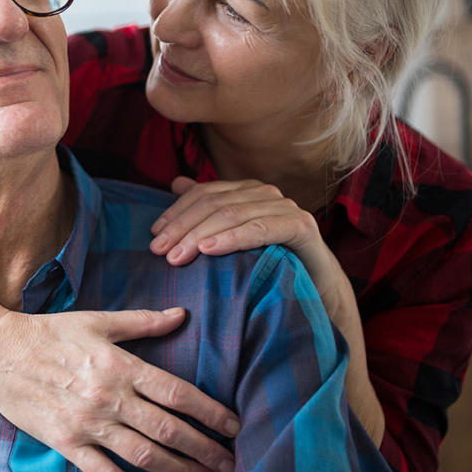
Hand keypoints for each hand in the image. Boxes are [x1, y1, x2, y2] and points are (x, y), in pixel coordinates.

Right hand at [0, 307, 239, 471]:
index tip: (232, 427)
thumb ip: (142, 322)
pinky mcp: (67, 442)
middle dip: (205, 451)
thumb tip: (181, 315)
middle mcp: (108, 397)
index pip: (177, 394)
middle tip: (228, 464)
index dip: (210, 413)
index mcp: (119, 364)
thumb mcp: (97, 320)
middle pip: (169, 430)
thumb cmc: (48, 333)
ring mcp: (87, 423)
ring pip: (145, 456)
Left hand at [150, 177, 336, 282]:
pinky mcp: (301, 226)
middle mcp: (264, 193)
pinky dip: (233, 238)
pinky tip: (209, 250)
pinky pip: (260, 229)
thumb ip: (207, 208)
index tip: (154, 235)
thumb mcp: (232, 237)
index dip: (176, 212)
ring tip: (178, 255)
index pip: (203, 193)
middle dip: (182, 227)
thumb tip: (176, 183)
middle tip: (159, 251)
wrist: (317, 288)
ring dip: (200, 234)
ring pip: (233, 214)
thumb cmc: (269, 262)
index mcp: (245, 191)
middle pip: (214, 203)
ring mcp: (285, 207)